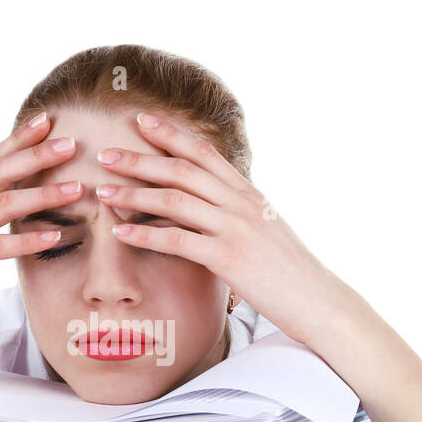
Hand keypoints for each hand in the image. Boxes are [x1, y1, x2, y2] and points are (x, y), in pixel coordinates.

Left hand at [95, 112, 336, 349]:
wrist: (318, 300)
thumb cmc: (289, 272)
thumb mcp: (265, 230)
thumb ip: (238, 213)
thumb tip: (212, 205)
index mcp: (249, 193)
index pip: (204, 153)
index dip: (170, 134)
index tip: (141, 121)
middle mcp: (241, 204)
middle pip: (181, 171)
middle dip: (140, 160)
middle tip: (104, 154)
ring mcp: (235, 229)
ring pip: (174, 202)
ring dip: (134, 194)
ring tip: (103, 191)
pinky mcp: (228, 258)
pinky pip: (177, 241)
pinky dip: (144, 236)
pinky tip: (119, 233)